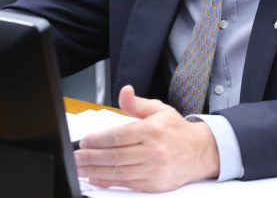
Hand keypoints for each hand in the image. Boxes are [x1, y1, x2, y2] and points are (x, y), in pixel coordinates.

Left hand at [74, 85, 219, 191]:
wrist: (200, 152)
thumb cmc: (176, 130)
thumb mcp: (159, 109)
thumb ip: (137, 103)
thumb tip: (124, 92)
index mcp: (152, 130)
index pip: (119, 136)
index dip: (98, 139)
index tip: (85, 141)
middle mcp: (153, 151)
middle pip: (115, 155)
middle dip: (91, 157)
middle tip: (76, 156)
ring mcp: (153, 169)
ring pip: (118, 171)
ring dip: (95, 171)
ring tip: (80, 168)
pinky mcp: (153, 184)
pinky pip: (126, 184)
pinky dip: (108, 181)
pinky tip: (96, 177)